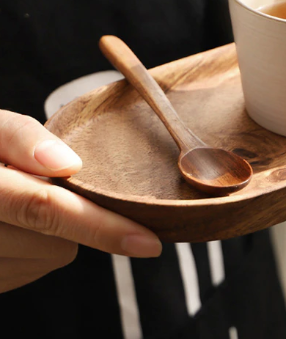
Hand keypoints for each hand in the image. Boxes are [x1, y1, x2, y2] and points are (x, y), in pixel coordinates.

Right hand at [0, 110, 161, 292]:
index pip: (43, 209)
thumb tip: (69, 165)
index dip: (100, 227)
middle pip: (55, 242)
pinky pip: (32, 267)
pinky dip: (37, 245)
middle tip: (46, 182)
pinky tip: (16, 224)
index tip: (148, 242)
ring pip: (49, 257)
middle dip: (71, 214)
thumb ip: (21, 138)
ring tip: (24, 198)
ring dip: (52, 231)